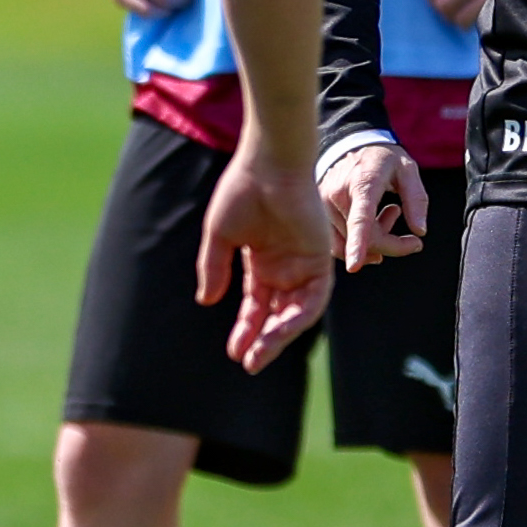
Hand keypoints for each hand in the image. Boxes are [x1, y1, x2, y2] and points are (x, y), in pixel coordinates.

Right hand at [196, 139, 336, 371]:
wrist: (270, 163)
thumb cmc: (242, 191)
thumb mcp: (220, 236)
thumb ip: (215, 267)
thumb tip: (207, 301)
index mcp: (261, 261)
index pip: (256, 305)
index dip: (245, 328)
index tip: (233, 351)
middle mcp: (284, 266)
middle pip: (276, 314)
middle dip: (262, 340)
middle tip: (248, 363)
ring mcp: (303, 263)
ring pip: (295, 312)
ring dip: (279, 335)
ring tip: (259, 354)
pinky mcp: (320, 258)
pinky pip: (313, 298)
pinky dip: (298, 317)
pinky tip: (278, 331)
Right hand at [324, 138, 431, 271]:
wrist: (351, 143)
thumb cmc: (382, 158)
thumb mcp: (408, 170)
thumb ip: (417, 199)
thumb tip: (420, 231)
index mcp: (362, 184)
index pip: (360, 219)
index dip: (359, 243)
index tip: (355, 265)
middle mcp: (338, 195)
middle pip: (365, 239)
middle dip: (391, 241)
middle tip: (402, 218)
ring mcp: (324, 205)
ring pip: (352, 243)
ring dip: (375, 238)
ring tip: (387, 212)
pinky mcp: (318, 213)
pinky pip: (339, 243)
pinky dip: (358, 241)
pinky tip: (371, 220)